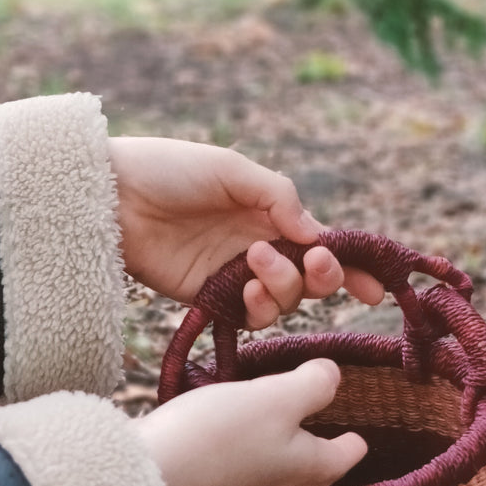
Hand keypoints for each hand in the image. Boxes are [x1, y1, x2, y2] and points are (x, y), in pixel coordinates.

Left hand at [108, 136, 382, 327]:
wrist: (110, 195)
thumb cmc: (169, 170)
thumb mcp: (231, 169)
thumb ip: (279, 197)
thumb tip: (318, 235)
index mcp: (269, 212)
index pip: (321, 243)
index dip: (351, 265)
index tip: (375, 285)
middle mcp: (259, 246)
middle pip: (312, 278)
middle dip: (324, 275)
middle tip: (316, 262)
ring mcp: (235, 275)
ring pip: (285, 299)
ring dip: (285, 285)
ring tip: (257, 260)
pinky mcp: (209, 298)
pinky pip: (251, 315)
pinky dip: (260, 307)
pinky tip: (248, 289)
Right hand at [135, 359, 366, 485]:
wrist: (148, 473)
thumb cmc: (221, 435)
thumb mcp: (276, 397)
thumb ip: (312, 385)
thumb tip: (335, 376)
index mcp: (308, 468)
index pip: (346, 455)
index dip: (355, 439)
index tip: (359, 431)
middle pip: (316, 474)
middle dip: (325, 455)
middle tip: (330, 435)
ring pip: (281, 474)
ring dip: (288, 453)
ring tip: (286, 430)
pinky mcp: (211, 485)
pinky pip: (245, 470)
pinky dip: (252, 453)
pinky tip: (237, 437)